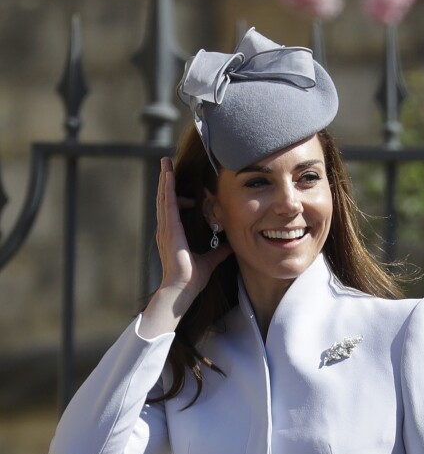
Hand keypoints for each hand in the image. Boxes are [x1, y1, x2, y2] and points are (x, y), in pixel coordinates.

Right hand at [140, 158, 230, 336]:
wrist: (182, 289)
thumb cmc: (192, 279)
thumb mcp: (210, 260)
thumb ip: (219, 251)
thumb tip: (229, 244)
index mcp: (173, 234)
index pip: (174, 208)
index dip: (177, 195)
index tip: (184, 186)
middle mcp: (166, 229)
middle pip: (165, 199)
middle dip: (166, 180)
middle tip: (166, 163)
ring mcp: (165, 228)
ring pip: (164, 198)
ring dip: (165, 179)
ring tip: (165, 163)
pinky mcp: (169, 229)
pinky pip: (167, 204)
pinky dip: (167, 189)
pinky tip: (169, 176)